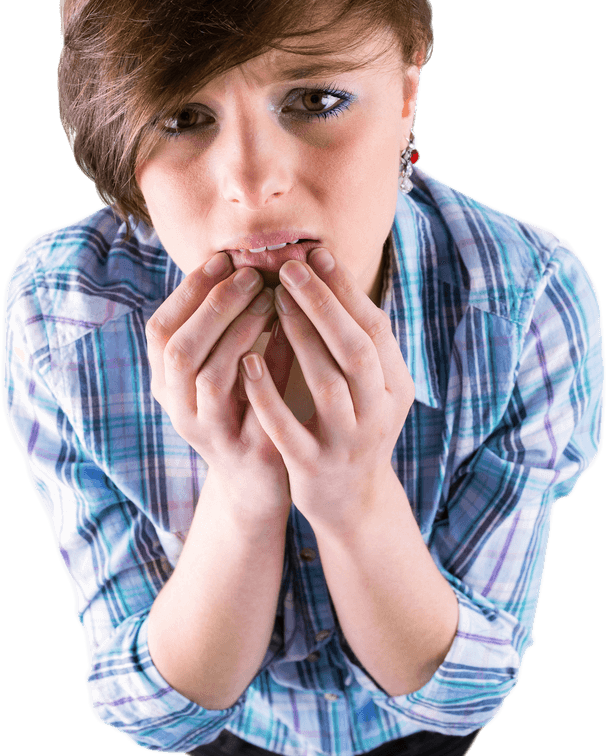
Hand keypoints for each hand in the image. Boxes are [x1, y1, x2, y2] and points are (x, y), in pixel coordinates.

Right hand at [145, 253, 294, 509]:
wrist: (258, 484)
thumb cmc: (243, 410)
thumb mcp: (224, 367)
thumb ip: (225, 327)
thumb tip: (243, 262)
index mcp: (167, 385)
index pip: (160, 329)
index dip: (188, 292)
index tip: (222, 259)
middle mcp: (179, 409)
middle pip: (179, 350)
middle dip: (214, 305)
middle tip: (250, 274)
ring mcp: (211, 434)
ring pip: (211, 377)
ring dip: (240, 331)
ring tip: (270, 301)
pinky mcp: (249, 451)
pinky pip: (255, 405)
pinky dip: (270, 365)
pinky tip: (291, 337)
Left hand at [239, 248, 414, 528]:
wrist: (353, 501)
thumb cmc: (353, 424)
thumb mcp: (370, 384)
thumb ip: (355, 338)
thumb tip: (326, 268)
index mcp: (395, 386)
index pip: (375, 328)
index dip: (345, 289)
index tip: (316, 254)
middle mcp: (378, 412)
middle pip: (355, 349)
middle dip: (322, 304)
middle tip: (289, 268)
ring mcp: (347, 441)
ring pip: (327, 382)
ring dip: (299, 337)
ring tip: (272, 301)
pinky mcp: (312, 465)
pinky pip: (288, 426)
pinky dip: (267, 392)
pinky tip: (247, 362)